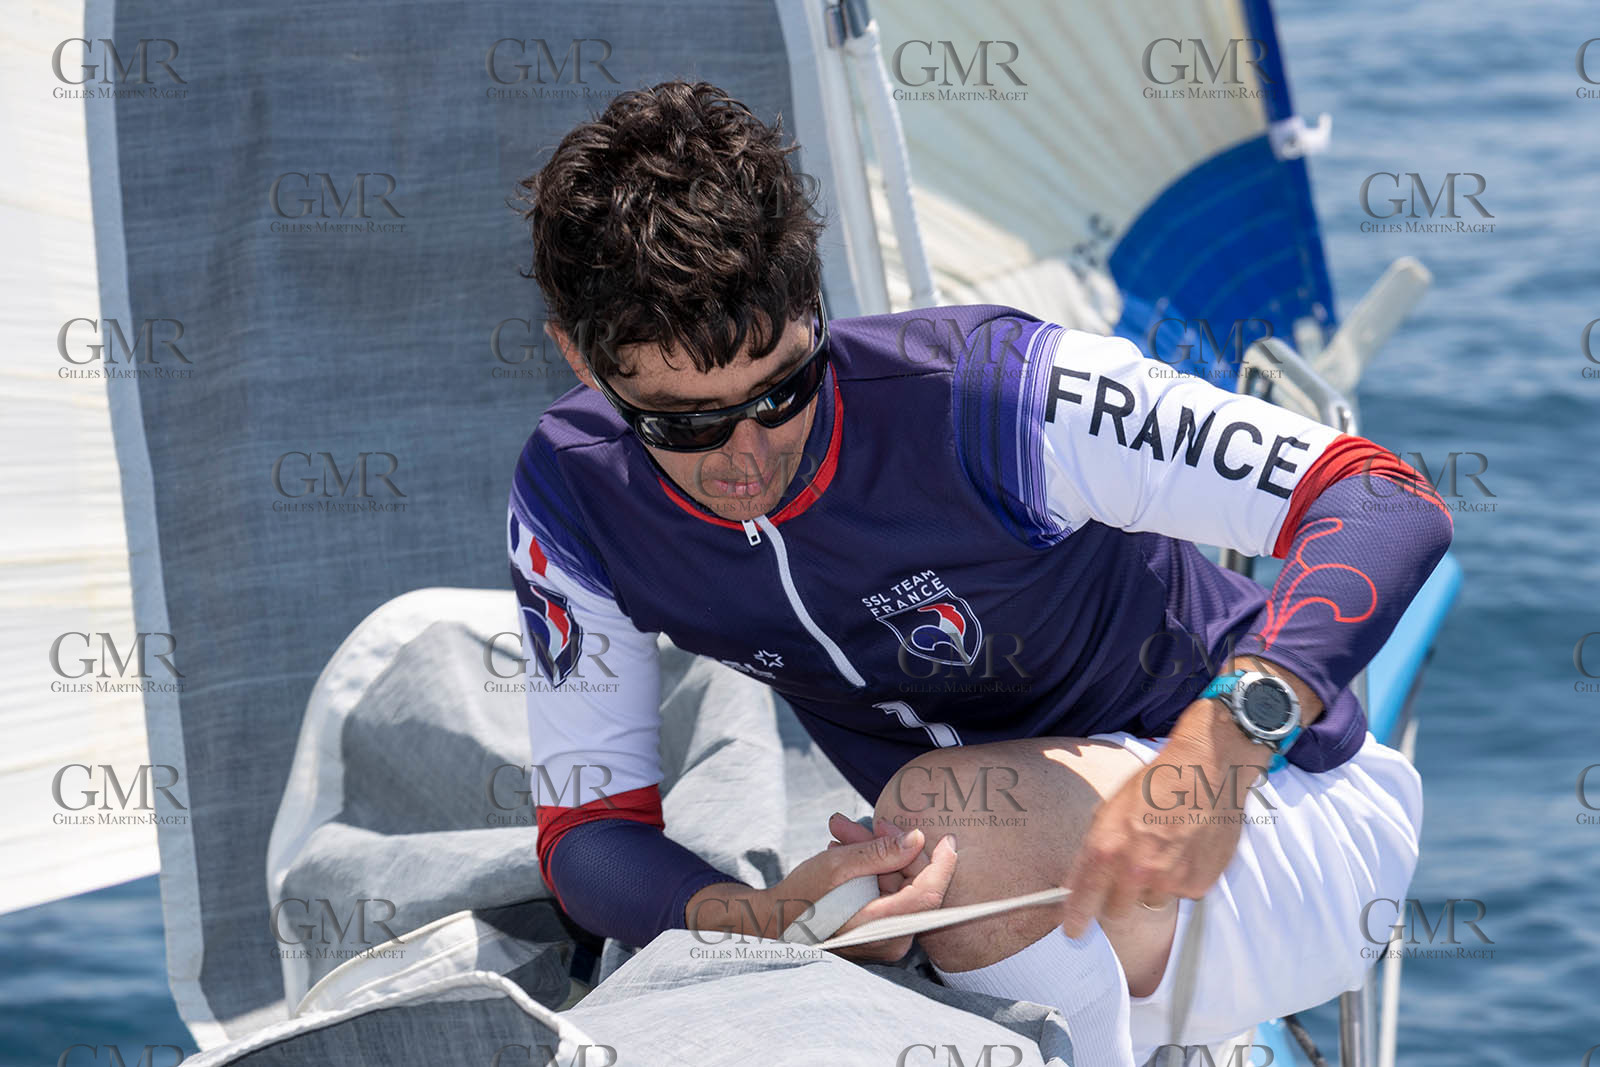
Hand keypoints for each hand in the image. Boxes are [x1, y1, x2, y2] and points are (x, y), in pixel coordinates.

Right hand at [786, 812, 957, 961]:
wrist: (773, 923)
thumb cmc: (800, 897)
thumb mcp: (836, 866)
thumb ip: (880, 853)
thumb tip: (917, 839)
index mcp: (882, 926)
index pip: (929, 894)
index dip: (942, 864)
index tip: (948, 837)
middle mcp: (891, 939)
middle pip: (910, 883)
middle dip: (890, 846)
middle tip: (860, 822)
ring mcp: (886, 938)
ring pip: (896, 884)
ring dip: (874, 854)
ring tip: (840, 831)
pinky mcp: (879, 932)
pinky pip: (887, 894)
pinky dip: (871, 870)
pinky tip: (846, 851)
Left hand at [1059, 737, 1250, 937]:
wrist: (1208, 770)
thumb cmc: (1158, 783)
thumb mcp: (1110, 809)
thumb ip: (1094, 849)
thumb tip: (1079, 880)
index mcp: (1108, 848)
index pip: (1085, 898)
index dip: (1076, 918)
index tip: (1073, 930)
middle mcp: (1137, 870)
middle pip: (1117, 911)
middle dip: (1117, 898)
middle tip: (1127, 874)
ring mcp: (1170, 881)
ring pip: (1151, 902)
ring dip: (1152, 886)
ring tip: (1164, 851)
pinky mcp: (1199, 885)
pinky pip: (1181, 893)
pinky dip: (1181, 878)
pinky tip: (1186, 850)